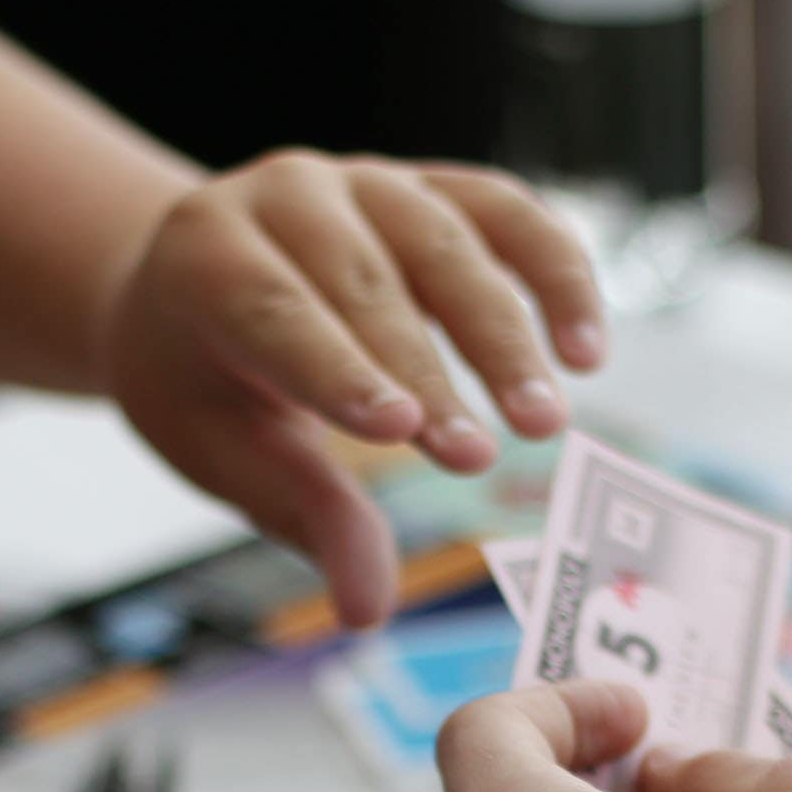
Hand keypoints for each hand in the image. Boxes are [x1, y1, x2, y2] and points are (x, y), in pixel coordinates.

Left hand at [99, 151, 606, 628]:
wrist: (204, 276)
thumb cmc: (209, 375)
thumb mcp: (225, 448)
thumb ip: (305, 512)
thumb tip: (368, 611)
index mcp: (207, 257)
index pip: (273, 312)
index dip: (336, 370)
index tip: (398, 431)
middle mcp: (285, 194)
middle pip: (367, 283)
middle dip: (430, 373)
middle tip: (479, 461)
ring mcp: (368, 180)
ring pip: (446, 244)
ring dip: (505, 335)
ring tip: (545, 422)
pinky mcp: (434, 184)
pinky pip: (508, 214)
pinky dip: (556, 275)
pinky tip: (588, 351)